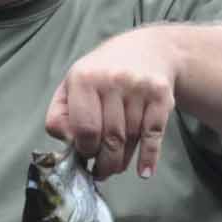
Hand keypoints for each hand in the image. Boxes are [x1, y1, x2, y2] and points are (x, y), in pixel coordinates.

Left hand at [45, 28, 178, 178]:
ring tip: (117, 166)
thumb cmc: (103, 74)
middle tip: (101, 171)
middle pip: (109, 138)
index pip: (84, 129)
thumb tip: (68, 143)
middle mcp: (112, 80)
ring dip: (123, 160)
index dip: (84, 149)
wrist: (148, 49)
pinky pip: (154, 135)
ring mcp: (139, 88)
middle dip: (104, 162)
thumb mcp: (73, 84)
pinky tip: (144, 171)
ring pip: (131, 139)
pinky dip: (149, 157)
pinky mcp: (161, 96)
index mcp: (84, 78)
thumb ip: (60, 115)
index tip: (85, 155)